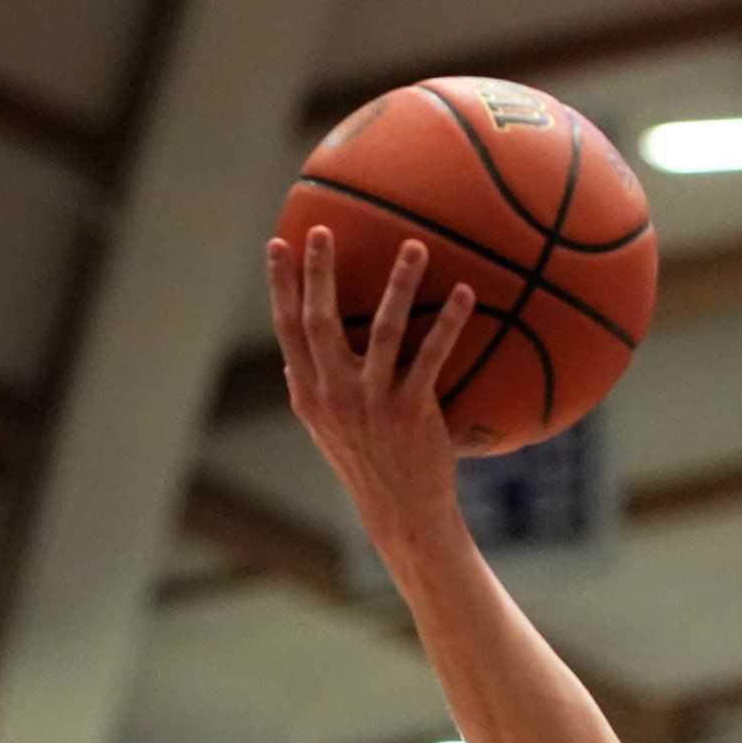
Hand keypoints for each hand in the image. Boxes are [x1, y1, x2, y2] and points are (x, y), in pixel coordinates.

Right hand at [266, 227, 475, 554]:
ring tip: (415, 246)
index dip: (280, 286)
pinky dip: (449, 322)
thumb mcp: (326, 434)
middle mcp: (335, 395)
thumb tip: (289, 364)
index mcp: (309, 394)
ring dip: (400, 283)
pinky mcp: (413, 411)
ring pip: (384, 330)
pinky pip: (433, 355)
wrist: (403, 513)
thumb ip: (308, 394)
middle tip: (325, 229)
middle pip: (321, 321)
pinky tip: (464, 293)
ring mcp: (374, 402)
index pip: (287, 330)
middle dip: (320, 272)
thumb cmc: (367, 467)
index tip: (277, 245)